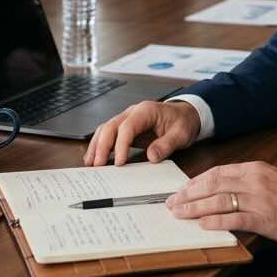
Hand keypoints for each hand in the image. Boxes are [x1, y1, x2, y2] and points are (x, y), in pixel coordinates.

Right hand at [84, 100, 201, 166]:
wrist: (184, 115)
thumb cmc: (182, 122)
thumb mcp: (181, 134)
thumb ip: (167, 144)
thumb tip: (152, 156)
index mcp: (146, 111)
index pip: (127, 126)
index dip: (121, 145)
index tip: (120, 163)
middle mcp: (132, 112)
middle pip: (110, 127)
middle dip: (102, 146)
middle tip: (98, 166)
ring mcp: (126, 119)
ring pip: (105, 130)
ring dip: (96, 146)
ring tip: (91, 164)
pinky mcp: (124, 128)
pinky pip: (107, 134)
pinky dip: (99, 146)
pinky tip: (95, 158)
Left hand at [167, 161, 276, 244]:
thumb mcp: (271, 179)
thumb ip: (249, 182)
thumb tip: (223, 191)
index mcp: (255, 169)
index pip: (217, 172)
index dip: (195, 181)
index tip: (181, 189)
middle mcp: (254, 181)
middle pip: (213, 184)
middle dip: (189, 194)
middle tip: (172, 202)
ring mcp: (259, 199)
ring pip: (219, 201)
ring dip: (196, 208)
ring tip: (180, 214)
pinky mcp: (265, 218)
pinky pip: (235, 219)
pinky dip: (216, 221)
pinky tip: (203, 225)